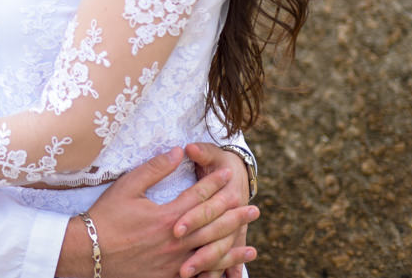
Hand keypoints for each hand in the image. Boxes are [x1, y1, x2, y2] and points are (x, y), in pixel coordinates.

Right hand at [59, 147, 257, 277]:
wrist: (89, 251)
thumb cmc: (106, 216)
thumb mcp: (127, 187)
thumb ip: (154, 169)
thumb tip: (177, 152)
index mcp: (167, 216)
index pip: (198, 196)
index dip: (214, 184)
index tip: (229, 175)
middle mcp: (176, 240)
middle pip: (212, 226)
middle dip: (234, 216)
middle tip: (254, 210)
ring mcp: (174, 261)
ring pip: (211, 253)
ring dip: (232, 247)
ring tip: (252, 245)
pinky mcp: (168, 275)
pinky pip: (198, 274)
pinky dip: (215, 271)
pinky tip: (227, 271)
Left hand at [176, 142, 256, 277]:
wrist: (237, 171)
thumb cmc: (219, 162)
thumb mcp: (211, 154)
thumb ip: (201, 152)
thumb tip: (188, 147)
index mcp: (226, 192)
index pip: (205, 207)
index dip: (191, 218)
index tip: (173, 229)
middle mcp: (230, 214)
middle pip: (214, 236)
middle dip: (200, 253)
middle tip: (183, 269)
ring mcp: (233, 229)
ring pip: (222, 252)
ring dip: (210, 266)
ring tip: (193, 277)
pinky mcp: (230, 238)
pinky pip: (226, 258)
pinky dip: (221, 270)